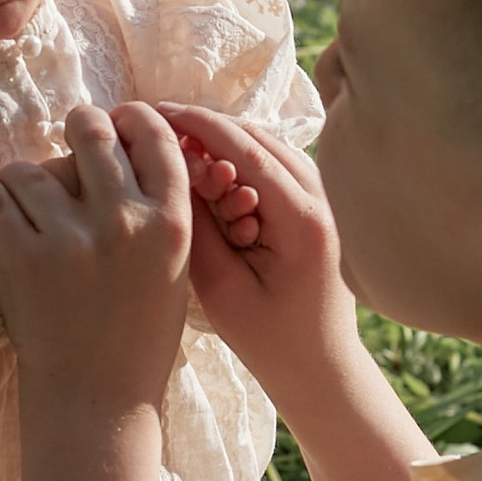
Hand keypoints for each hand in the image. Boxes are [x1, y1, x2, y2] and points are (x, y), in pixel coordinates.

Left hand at [0, 102, 192, 411]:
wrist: (98, 397)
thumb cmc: (140, 334)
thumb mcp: (175, 268)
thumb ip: (162, 210)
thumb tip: (134, 146)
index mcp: (170, 223)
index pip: (155, 138)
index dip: (134, 117)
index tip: (119, 117)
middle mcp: (123, 222)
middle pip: (92, 133)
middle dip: (79, 124)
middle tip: (70, 133)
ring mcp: (70, 239)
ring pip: (31, 167)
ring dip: (22, 176)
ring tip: (23, 194)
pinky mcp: (22, 258)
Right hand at [157, 105, 352, 385]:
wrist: (320, 368)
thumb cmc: (269, 341)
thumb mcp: (220, 288)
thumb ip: (197, 226)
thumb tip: (175, 172)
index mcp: (302, 221)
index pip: (245, 150)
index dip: (197, 124)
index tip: (155, 112)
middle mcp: (323, 200)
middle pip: (258, 139)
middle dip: (207, 128)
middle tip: (156, 130)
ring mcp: (326, 201)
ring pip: (269, 146)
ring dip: (224, 142)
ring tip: (177, 149)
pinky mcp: (318, 208)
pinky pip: (276, 165)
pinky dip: (242, 158)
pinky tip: (210, 171)